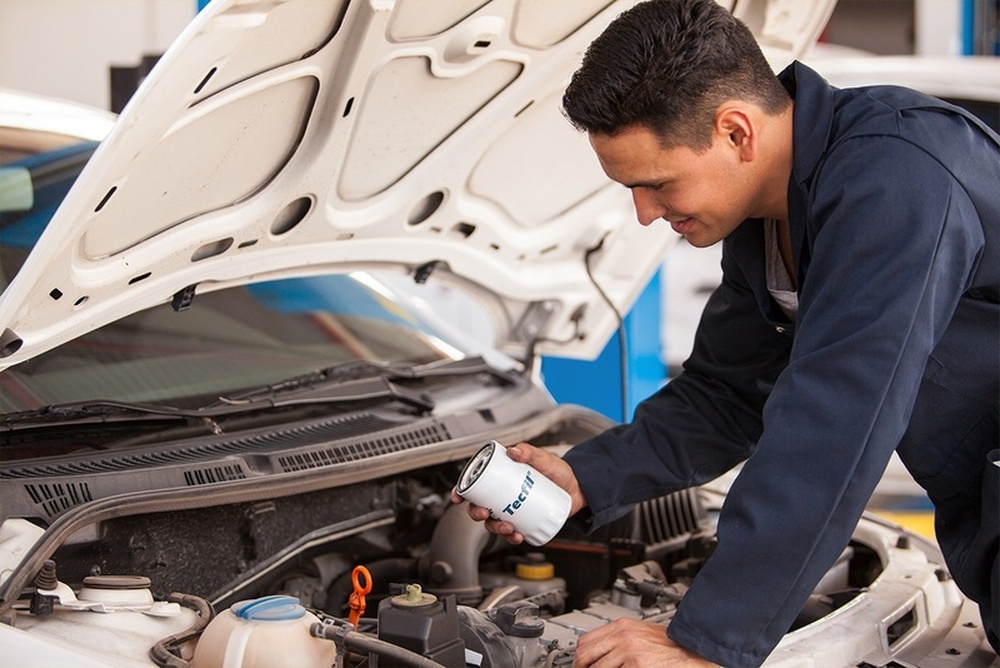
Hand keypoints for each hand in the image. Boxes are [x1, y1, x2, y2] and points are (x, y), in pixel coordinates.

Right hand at [450, 442, 586, 543]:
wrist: (578, 488)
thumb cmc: (558, 471)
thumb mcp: (544, 459)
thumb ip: (530, 452)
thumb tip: (514, 452)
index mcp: (502, 476)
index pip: (476, 482)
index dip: (463, 490)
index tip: (459, 496)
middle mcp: (503, 494)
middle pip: (479, 505)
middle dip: (476, 512)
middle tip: (483, 512)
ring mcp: (512, 509)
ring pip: (493, 522)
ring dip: (495, 527)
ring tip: (507, 526)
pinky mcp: (523, 520)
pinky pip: (511, 532)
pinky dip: (511, 537)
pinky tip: (518, 535)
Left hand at [572, 619, 716, 666]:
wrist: (695, 650)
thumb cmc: (673, 645)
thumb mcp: (642, 634)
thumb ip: (620, 640)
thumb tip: (601, 654)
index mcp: (623, 626)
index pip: (586, 640)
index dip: (579, 657)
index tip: (579, 665)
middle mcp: (623, 636)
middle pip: (585, 655)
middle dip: (581, 667)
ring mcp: (629, 652)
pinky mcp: (637, 666)